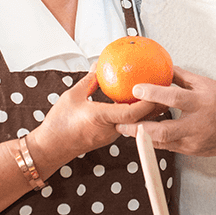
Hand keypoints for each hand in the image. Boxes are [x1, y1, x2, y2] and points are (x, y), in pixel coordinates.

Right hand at [29, 70, 166, 174]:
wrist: (51, 148)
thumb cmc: (59, 123)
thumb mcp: (72, 95)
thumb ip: (89, 81)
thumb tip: (100, 66)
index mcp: (102, 118)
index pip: (132, 112)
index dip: (147, 102)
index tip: (157, 89)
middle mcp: (110, 129)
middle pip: (141, 119)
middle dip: (155, 106)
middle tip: (165, 90)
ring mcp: (110, 135)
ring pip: (135, 123)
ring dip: (146, 111)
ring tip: (156, 95)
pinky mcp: (108, 137)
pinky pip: (127, 124)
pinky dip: (134, 114)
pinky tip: (135, 104)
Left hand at [116, 66, 215, 156]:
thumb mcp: (206, 84)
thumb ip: (181, 77)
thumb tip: (160, 66)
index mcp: (203, 103)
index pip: (174, 98)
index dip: (153, 93)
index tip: (136, 88)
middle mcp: (199, 125)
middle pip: (163, 131)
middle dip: (139, 128)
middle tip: (121, 121)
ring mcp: (196, 142)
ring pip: (163, 143)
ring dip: (142, 137)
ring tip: (126, 128)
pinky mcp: (194, 152)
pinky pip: (170, 147)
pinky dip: (155, 141)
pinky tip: (143, 134)